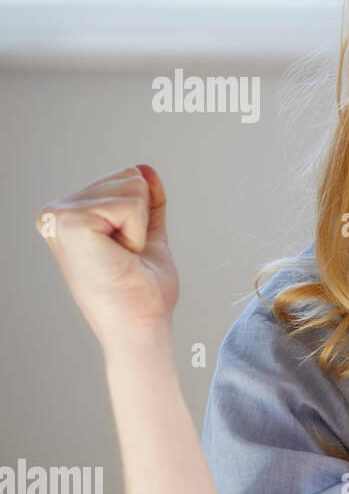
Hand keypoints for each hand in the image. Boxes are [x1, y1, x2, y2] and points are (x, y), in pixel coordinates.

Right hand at [36, 164, 178, 350]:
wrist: (140, 324)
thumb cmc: (142, 292)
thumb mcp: (147, 236)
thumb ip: (146, 203)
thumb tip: (145, 168)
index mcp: (70, 216)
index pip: (127, 178)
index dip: (142, 217)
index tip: (127, 251)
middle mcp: (57, 212)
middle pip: (130, 176)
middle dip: (142, 219)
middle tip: (126, 256)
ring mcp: (59, 215)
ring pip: (133, 186)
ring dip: (140, 228)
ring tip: (122, 257)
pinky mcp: (70, 221)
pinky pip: (131, 203)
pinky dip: (137, 233)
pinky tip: (120, 256)